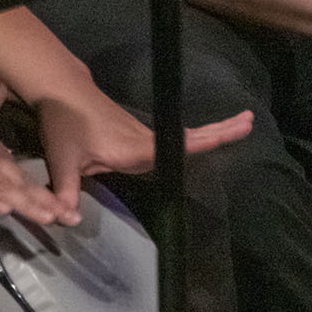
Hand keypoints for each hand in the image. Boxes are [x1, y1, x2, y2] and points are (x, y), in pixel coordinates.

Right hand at [0, 78, 71, 225]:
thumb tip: (1, 90)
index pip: (22, 174)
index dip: (41, 192)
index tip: (60, 207)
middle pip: (20, 184)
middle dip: (43, 203)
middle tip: (67, 218)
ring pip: (5, 189)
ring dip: (26, 205)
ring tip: (48, 219)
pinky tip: (4, 210)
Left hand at [35, 88, 253, 217]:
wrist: (63, 90)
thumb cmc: (64, 122)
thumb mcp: (62, 159)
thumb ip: (67, 191)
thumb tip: (69, 221)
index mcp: (133, 147)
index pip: (173, 146)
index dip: (199, 143)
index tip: (225, 136)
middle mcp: (143, 139)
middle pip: (189, 137)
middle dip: (220, 131)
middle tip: (249, 121)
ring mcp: (142, 134)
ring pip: (183, 137)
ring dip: (213, 132)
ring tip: (243, 125)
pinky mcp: (138, 135)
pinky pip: (172, 139)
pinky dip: (195, 137)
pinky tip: (208, 139)